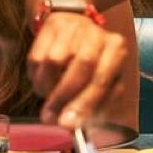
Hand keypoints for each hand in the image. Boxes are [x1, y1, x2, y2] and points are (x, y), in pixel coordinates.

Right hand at [26, 13, 127, 128]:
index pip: (101, 80)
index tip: (68, 124)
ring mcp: (72, 26)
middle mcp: (96, 34)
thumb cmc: (94, 63)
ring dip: (46, 87)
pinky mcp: (50, 25)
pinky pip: (36, 58)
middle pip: (80, 68)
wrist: (77, 27)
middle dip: (62, 98)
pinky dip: (35, 76)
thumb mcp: (102, 82)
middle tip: (50, 118)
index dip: (84, 104)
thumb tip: (72, 127)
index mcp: (116, 49)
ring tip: (48, 95)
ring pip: (52, 63)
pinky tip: (43, 80)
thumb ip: (92, 107)